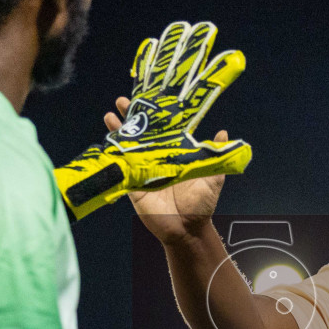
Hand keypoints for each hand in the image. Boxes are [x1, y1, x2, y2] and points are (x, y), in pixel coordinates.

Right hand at [103, 95, 227, 241]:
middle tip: (122, 101)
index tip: (148, 98)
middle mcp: (157, 158)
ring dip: (119, 131)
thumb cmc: (201, 205)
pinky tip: (107, 143)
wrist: (187, 229)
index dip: (155, 114)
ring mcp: (143, 170)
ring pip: (128, 146)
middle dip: (131, 117)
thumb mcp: (212, 178)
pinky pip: (122, 168)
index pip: (163, 129)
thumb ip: (215, 156)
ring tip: (110, 116)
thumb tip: (222, 133)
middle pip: (142, 133)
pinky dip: (113, 156)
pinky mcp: (133, 185)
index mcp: (174, 154)